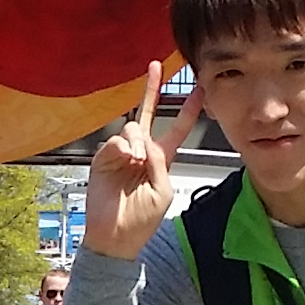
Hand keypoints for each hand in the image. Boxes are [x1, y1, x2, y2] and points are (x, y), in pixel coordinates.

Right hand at [79, 62, 199, 262]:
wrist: (115, 237)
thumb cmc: (142, 221)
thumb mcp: (163, 191)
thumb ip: (160, 164)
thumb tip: (145, 143)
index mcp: (161, 159)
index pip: (177, 128)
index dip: (188, 109)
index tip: (200, 89)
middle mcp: (141, 151)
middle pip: (148, 114)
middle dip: (152, 90)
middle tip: (156, 67)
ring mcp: (122, 153)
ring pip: (132, 128)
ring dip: (138, 143)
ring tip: (137, 162)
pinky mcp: (104, 158)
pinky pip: (116, 141)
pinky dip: (124, 149)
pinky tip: (126, 161)